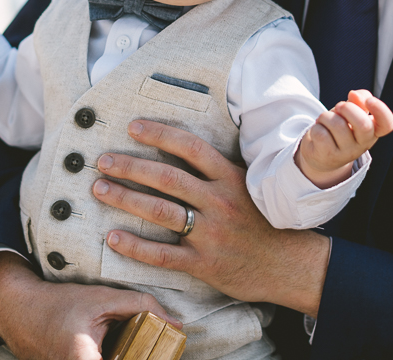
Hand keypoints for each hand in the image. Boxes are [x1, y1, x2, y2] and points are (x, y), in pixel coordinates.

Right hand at [0, 253, 178, 359]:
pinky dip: (109, 357)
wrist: (20, 310)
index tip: (161, 356)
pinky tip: (114, 350)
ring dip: (121, 357)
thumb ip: (140, 306)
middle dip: (135, 357)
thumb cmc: (60, 304)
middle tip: (147, 350)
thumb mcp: (102, 298)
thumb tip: (175, 323)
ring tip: (127, 347)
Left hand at [92, 120, 330, 316]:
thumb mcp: (248, 186)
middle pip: (166, 178)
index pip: (190, 147)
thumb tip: (181, 148)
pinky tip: (113, 237)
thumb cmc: (266, 222)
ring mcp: (211, 234)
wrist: (292, 265)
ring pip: (159, 211)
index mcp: (230, 178)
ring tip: (100, 189)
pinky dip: (134, 246)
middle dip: (130, 166)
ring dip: (124, 198)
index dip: (159, 134)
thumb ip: (218, 171)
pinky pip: (162, 254)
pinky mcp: (204, 264)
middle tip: (103, 161)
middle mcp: (219, 202)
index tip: (132, 126)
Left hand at [298, 90, 392, 183]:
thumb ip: (359, 100)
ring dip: (326, 116)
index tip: (369, 101)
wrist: (321, 154)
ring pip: (337, 124)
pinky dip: (316, 127)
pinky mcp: (329, 156)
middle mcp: (363, 144)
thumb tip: (355, 95)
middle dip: (348, 108)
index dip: (381, 110)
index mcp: (373, 131)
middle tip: (339, 107)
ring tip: (325, 121)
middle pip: (363, 125)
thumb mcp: (351, 112)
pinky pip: (320, 133)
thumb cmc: (340, 127)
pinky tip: (319, 132)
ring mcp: (347, 153)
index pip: (387, 124)